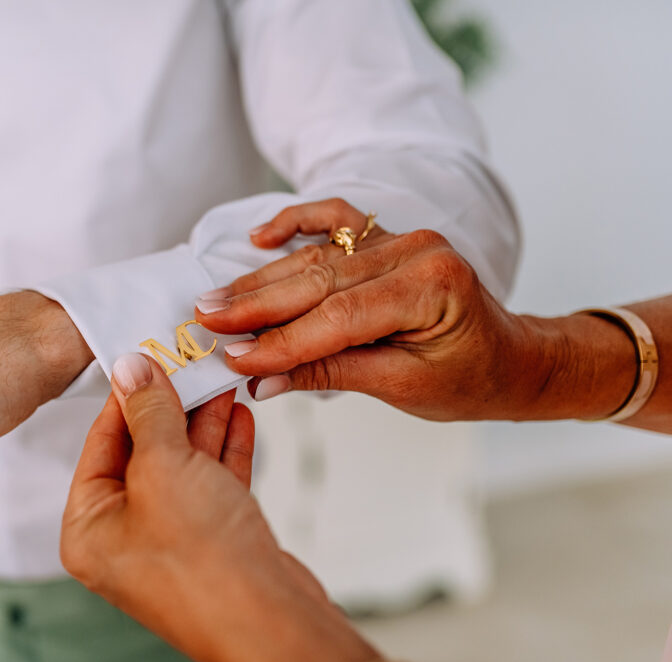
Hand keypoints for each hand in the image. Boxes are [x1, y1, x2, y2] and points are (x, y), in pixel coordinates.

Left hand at [61, 353, 377, 661]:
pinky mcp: (213, 542)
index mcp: (89, 529)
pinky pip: (212, 485)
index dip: (125, 398)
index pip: (99, 445)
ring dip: (202, 423)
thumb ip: (148, 414)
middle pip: (142, 454)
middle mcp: (125, 538)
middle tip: (186, 364)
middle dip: (170, 408)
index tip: (145, 359)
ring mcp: (171, 542)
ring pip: (182, 467)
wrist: (271, 621)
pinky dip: (224, 450)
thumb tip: (131, 369)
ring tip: (218, 380)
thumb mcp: (163, 468)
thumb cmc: (203, 563)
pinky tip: (237, 415)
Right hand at [194, 197, 558, 420]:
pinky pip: (335, 219)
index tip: (233, 358)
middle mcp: (416, 251)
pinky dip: (296, 222)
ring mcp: (401, 237)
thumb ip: (331, 373)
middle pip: (320, 278)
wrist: (511, 358)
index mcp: (431, 289)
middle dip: (257, 304)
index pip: (338, 316)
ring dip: (263, 277)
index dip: (281, 340)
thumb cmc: (470, 379)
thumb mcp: (403, 387)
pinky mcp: (387, 236)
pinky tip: (261, 236)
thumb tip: (262, 382)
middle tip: (205, 320)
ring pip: (317, 254)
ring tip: (216, 298)